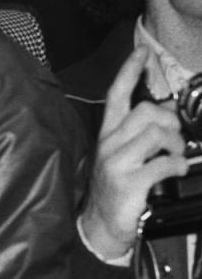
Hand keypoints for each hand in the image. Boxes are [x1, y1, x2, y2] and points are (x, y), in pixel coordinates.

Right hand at [80, 47, 189, 258]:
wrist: (101, 226)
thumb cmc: (116, 189)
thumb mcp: (123, 156)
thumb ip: (141, 133)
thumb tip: (167, 112)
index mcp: (108, 134)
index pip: (116, 95)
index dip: (129, 71)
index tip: (141, 52)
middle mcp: (109, 144)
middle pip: (145, 111)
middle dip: (170, 122)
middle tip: (176, 140)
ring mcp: (116, 162)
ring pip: (155, 133)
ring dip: (177, 144)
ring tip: (177, 157)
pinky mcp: (127, 181)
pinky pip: (162, 162)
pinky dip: (177, 165)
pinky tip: (175, 171)